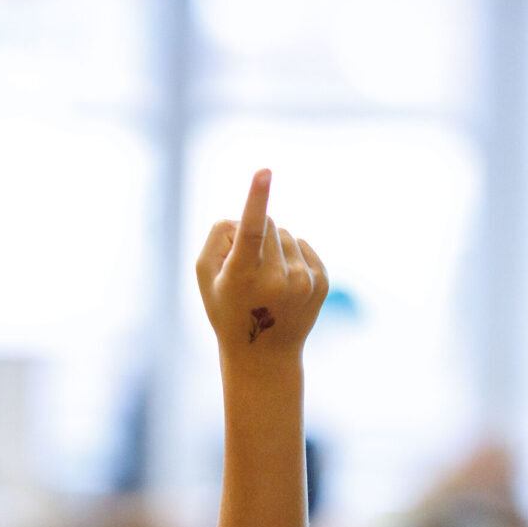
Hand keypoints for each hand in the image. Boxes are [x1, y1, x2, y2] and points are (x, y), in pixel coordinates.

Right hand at [195, 169, 328, 359]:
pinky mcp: (321, 280)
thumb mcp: (206, 276)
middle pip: (269, 223)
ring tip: (265, 282)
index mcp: (243, 277)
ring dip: (274, 248)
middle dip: (255, 235)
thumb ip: (218, 237)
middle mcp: (277, 279)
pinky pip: (302, 245)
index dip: (256, 199)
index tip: (264, 171)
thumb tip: (249, 216)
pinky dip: (291, 256)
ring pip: (287, 234)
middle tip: (246, 270)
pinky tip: (283, 284)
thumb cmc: (227, 310)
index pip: (251, 232)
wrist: (264, 355)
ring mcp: (303, 281)